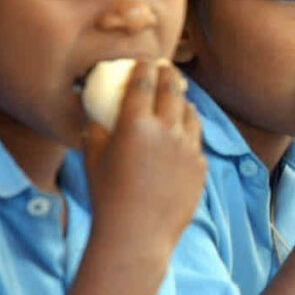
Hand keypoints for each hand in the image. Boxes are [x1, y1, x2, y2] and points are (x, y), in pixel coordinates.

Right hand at [84, 60, 205, 256]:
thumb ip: (96, 132)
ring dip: (184, 102)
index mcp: (135, 125)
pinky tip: (183, 134)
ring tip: (179, 99)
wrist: (138, 234)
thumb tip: (97, 116)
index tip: (145, 61)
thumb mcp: (93, 160)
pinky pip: (196, 141)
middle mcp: (166, 131)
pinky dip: (189, 133)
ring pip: (191, 114)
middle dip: (169, 74)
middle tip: (166, 68)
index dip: (144, 68)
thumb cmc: (107, 197)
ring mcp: (188, 149)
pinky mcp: (201, 166)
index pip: (143, 84)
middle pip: (173, 90)